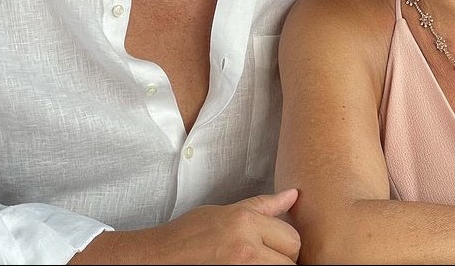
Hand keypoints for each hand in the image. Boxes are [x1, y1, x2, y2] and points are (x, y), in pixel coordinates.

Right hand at [70, 188, 300, 263]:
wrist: (161, 258)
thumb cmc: (189, 234)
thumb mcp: (226, 212)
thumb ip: (262, 206)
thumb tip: (293, 195)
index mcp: (245, 224)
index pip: (292, 238)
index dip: (286, 242)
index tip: (275, 245)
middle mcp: (246, 248)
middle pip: (291, 259)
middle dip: (283, 258)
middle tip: (265, 255)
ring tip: (254, 261)